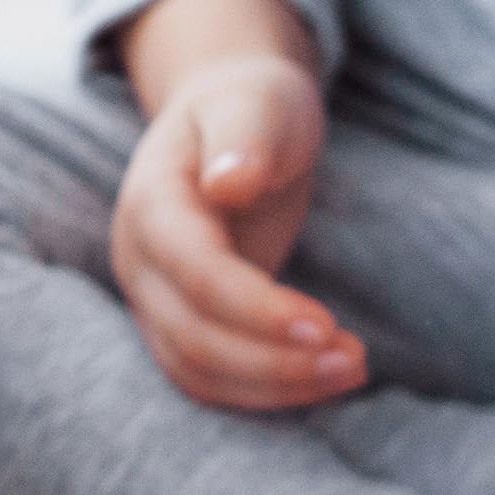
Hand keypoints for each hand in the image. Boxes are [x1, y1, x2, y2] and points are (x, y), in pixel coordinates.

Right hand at [110, 0, 364, 409]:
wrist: (230, 126)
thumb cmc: (252, 108)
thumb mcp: (258, 103)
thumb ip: (245, 137)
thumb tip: (229, 181)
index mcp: (151, 204)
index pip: (196, 275)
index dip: (257, 309)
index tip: (325, 325)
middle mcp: (140, 262)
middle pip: (194, 338)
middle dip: (275, 361)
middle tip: (354, 359)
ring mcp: (154, 301)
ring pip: (200, 372)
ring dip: (276, 386)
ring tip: (352, 369)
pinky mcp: (181, 328)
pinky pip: (212, 380)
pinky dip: (267, 392)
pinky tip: (324, 378)